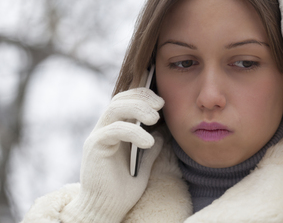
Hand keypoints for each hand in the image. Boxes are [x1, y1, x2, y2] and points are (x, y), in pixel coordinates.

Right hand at [60, 88, 164, 222]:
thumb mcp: (142, 167)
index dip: (143, 96)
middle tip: (160, 105)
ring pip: (114, 109)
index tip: (161, 102)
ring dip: (138, 109)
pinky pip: (113, 130)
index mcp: (115, 131)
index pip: (126, 101)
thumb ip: (150, 150)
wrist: (104, 211)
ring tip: (155, 119)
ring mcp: (97, 137)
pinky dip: (133, 132)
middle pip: (120, 99)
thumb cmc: (121, 191)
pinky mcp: (94, 147)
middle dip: (142, 97)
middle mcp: (104, 130)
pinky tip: (148, 142)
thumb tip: (162, 135)